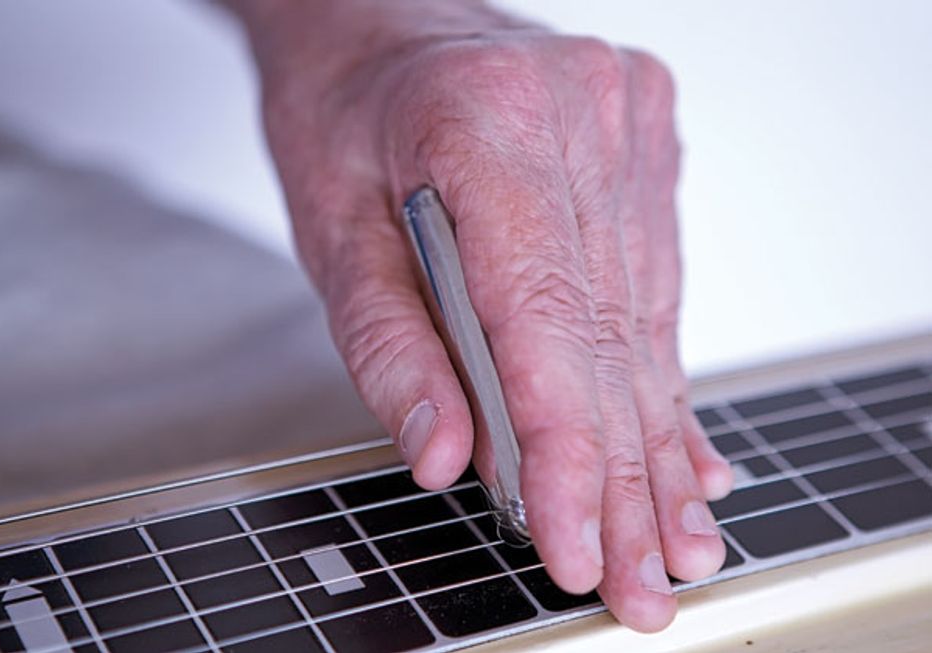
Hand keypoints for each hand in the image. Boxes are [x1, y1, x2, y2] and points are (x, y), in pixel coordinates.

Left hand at [230, 0, 733, 631]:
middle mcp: (579, 114)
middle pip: (610, 335)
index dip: (568, 450)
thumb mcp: (331, 230)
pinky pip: (655, 283)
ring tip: (670, 534)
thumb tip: (446, 454)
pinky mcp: (644, 141)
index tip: (578, 541)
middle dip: (625, 476)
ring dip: (653, 440)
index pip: (548, 323)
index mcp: (484, 123)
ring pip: (645, 319)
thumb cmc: (343, 114)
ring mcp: (625, 122)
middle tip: (641, 577)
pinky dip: (656, 375)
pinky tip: (679, 446)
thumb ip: (391, 347)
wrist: (375, 23)